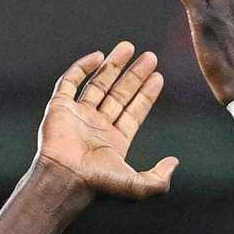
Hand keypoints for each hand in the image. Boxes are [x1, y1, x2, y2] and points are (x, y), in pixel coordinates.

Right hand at [35, 42, 178, 200]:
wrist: (66, 180)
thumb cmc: (100, 185)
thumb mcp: (140, 186)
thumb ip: (160, 178)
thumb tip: (175, 163)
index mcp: (114, 143)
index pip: (133, 112)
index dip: (146, 95)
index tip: (158, 76)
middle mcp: (97, 128)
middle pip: (119, 95)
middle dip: (134, 75)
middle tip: (150, 57)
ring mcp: (78, 117)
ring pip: (97, 85)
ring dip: (113, 66)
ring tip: (128, 47)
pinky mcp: (59, 108)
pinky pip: (69, 82)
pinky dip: (82, 68)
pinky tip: (99, 56)